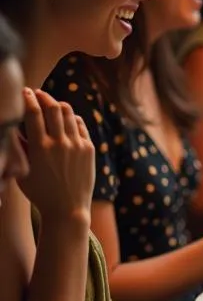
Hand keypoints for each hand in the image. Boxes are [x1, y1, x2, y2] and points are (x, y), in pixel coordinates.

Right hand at [16, 89, 94, 220]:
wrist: (67, 209)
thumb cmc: (39, 192)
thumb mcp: (22, 171)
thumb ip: (19, 147)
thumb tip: (15, 127)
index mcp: (39, 147)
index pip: (33, 112)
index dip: (27, 98)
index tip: (24, 91)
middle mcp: (60, 143)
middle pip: (52, 107)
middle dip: (43, 96)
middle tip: (37, 94)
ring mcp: (77, 145)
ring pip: (68, 113)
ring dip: (58, 105)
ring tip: (51, 104)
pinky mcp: (89, 149)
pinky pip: (80, 125)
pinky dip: (71, 118)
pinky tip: (65, 119)